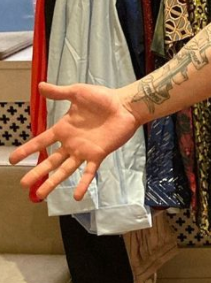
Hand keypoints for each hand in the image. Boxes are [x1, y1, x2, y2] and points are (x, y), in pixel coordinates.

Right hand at [10, 81, 140, 201]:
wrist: (125, 105)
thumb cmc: (102, 98)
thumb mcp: (77, 92)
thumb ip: (59, 93)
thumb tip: (40, 86)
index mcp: (64, 129)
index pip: (41, 141)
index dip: (27, 150)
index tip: (12, 159)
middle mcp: (71, 143)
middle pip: (50, 161)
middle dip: (37, 172)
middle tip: (23, 184)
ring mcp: (84, 151)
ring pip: (65, 170)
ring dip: (53, 182)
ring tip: (41, 194)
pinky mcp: (98, 154)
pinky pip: (89, 172)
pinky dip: (83, 184)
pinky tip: (76, 196)